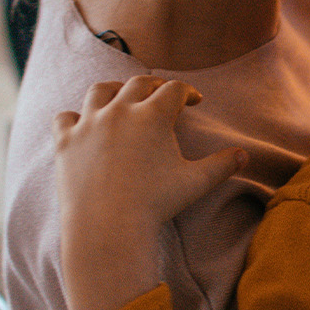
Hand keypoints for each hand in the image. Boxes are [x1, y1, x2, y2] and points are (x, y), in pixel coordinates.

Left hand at [55, 76, 243, 232]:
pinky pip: (66, 117)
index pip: (174, 89)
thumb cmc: (155, 204)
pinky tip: (82, 123)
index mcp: (154, 115)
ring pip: (100, 91)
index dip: (187, 92)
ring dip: (113, 90)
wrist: (107, 227)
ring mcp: (89, 123)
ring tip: (120, 97)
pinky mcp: (65, 141)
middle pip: (138, 83)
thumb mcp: (195, 183)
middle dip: (154, 85)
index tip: (193, 101)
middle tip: (162, 93)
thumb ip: (221, 165)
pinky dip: (74, 117)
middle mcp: (120, 110)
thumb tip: (244, 156)